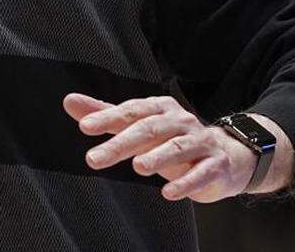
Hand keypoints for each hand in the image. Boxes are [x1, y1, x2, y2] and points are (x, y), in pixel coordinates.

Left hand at [63, 93, 257, 202]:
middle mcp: (180, 121)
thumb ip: (105, 115)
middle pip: (149, 129)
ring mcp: (200, 142)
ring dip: (158, 157)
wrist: (224, 157)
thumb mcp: (138, 126)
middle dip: (121, 143)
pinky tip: (169, 192)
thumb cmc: (171, 140)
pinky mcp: (215, 165)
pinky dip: (186, 182)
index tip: (84, 126)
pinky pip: (202, 173)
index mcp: (159, 108)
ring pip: (177, 147)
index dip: (107, 117)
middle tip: (94, 159)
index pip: (130, 111)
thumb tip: (69, 101)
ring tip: (138, 167)